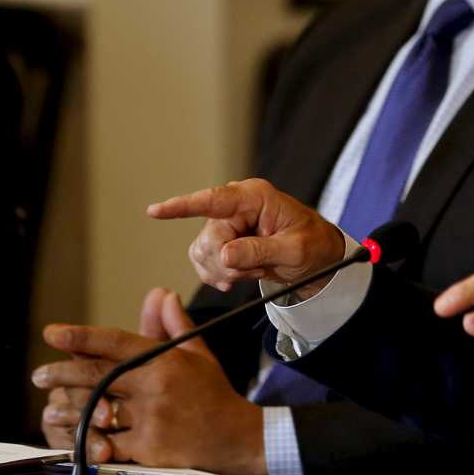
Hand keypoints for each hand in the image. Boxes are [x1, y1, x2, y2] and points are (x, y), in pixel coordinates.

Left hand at [33, 287, 266, 474]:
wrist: (237, 438)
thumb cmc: (215, 395)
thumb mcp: (199, 355)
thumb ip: (174, 326)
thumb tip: (162, 294)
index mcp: (166, 361)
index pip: (115, 343)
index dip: (80, 337)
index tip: (53, 334)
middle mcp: (155, 387)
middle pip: (96, 376)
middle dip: (62, 374)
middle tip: (40, 375)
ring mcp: (150, 419)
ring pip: (96, 412)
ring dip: (67, 411)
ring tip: (50, 410)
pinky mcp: (146, 449)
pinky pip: (107, 443)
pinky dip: (89, 441)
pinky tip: (73, 437)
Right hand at [147, 178, 343, 296]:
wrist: (318, 256)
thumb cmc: (313, 244)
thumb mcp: (295, 250)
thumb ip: (261, 251)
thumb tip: (225, 254)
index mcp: (255, 197)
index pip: (213, 200)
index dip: (182, 206)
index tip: (155, 211)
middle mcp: (235, 206)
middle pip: (209, 239)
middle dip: (228, 263)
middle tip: (257, 269)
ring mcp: (226, 223)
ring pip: (202, 253)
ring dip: (226, 271)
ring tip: (256, 269)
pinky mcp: (220, 241)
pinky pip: (203, 262)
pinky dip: (219, 275)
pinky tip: (239, 277)